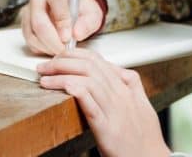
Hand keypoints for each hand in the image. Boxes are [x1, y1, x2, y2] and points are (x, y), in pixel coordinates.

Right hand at [20, 0, 103, 54]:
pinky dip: (40, 48)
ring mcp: (29, 9)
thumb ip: (88, 23)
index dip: (61, 19)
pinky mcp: (25, 22)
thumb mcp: (92, 14)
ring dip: (46, 46)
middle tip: (63, 49)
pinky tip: (52, 48)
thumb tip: (77, 33)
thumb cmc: (82, 9)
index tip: (68, 36)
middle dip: (51, 39)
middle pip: (38, 18)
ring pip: (31, 31)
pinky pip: (28, 38)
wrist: (74, 11)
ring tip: (60, 50)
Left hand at [38, 48, 169, 156]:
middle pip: (89, 67)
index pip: (98, 60)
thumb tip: (120, 71)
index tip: (60, 57)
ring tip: (45, 78)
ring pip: (88, 82)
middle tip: (46, 66)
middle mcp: (121, 96)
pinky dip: (77, 92)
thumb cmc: (146, 137)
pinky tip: (65, 88)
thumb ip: (132, 85)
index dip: (75, 54)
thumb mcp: (142, 105)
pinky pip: (91, 106)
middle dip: (63, 61)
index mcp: (126, 89)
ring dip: (62, 75)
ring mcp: (114, 112)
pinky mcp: (108, 130)